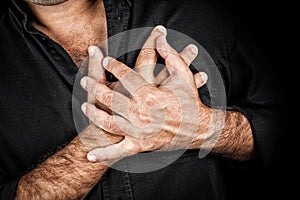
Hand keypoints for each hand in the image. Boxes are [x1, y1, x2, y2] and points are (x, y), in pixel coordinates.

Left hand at [81, 27, 209, 161]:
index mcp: (151, 96)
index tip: (105, 61)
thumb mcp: (183, 75)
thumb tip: (160, 38)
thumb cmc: (190, 102)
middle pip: (111, 98)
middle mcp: (141, 114)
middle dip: (95, 88)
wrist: (199, 129)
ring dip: (93, 114)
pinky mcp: (140, 145)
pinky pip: (119, 151)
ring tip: (84, 106)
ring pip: (108, 122)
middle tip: (84, 81)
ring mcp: (139, 132)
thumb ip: (170, 55)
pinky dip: (104, 154)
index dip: (113, 66)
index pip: (126, 76)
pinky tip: (90, 155)